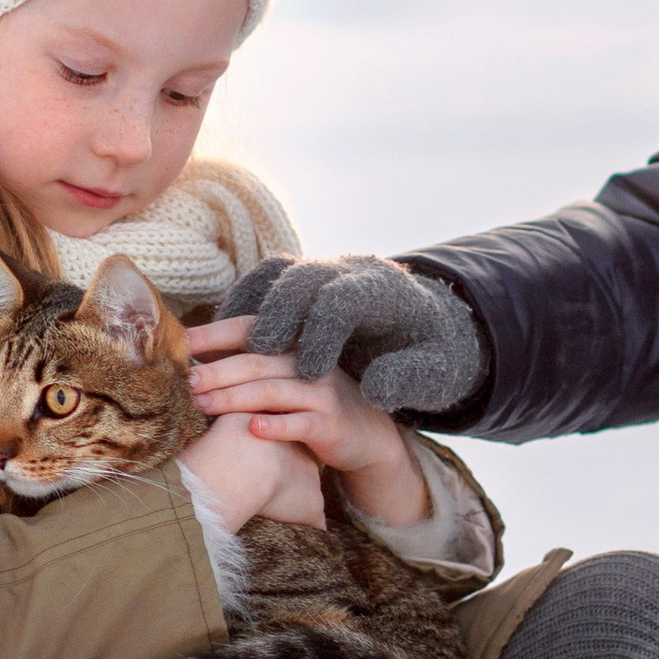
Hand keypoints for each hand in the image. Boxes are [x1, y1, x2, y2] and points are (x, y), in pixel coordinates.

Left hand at [184, 323, 428, 525]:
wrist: (367, 436)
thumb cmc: (311, 404)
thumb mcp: (284, 378)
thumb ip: (248, 364)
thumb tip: (189, 355)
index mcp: (292, 345)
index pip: (249, 329)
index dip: (213, 334)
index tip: (178, 343)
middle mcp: (307, 362)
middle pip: (256, 361)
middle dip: (216, 371)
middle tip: (183, 383)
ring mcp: (322, 393)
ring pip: (273, 391)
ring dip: (233, 398)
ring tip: (201, 407)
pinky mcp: (331, 425)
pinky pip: (301, 423)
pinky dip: (276, 425)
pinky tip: (252, 430)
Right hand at [223, 255, 487, 416]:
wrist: (432, 325)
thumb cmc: (432, 355)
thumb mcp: (436, 374)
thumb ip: (409, 379)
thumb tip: (375, 389)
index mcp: (387, 291)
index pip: (345, 300)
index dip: (323, 332)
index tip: (310, 372)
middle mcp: (351, 271)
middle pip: (304, 278)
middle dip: (278, 313)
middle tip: (259, 352)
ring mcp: (325, 270)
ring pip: (277, 273)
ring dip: (248, 306)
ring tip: (223, 342)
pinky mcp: (305, 278)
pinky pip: (265, 280)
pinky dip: (242, 303)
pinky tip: (224, 337)